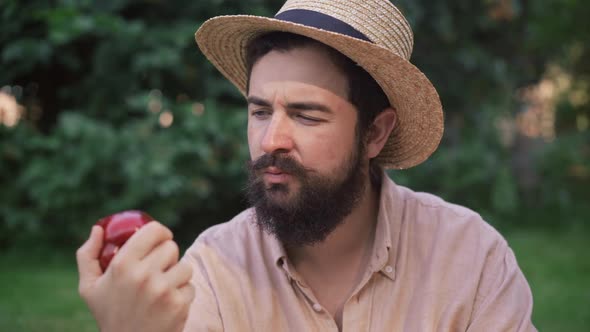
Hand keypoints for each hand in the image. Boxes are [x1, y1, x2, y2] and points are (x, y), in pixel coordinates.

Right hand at [76, 222, 194, 331]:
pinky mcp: (179, 304)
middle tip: (159, 267)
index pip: (155, 231)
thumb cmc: (109, 314)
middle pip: (172, 247)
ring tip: (163, 287)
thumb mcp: (88, 287)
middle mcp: (144, 275)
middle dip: (167, 256)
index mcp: (122, 265)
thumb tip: (98, 228)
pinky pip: (190, 287)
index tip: (161, 239)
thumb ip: (88, 255)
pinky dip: (182, 294)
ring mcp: (163, 290)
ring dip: (177, 275)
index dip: (161, 232)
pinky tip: (168, 304)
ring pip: (185, 266)